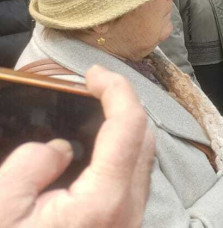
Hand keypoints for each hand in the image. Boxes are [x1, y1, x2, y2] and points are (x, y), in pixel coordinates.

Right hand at [0, 65, 153, 227]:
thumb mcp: (1, 209)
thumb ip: (31, 165)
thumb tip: (62, 148)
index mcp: (103, 200)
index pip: (130, 125)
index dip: (117, 89)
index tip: (93, 74)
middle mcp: (128, 210)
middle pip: (144, 138)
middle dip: (123, 105)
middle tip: (91, 90)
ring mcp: (130, 223)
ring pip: (142, 160)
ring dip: (124, 131)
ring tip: (92, 115)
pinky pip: (132, 182)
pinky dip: (120, 156)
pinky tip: (93, 154)